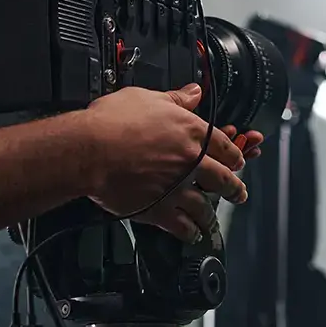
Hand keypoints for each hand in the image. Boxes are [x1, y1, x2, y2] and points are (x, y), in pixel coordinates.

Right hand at [85, 84, 247, 226]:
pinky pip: (183, 226)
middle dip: (234, 190)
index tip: (238, 161)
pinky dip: (190, 232)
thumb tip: (195, 92)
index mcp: (192, 133)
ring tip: (211, 220)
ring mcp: (179, 188)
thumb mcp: (147, 99)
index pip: (226, 147)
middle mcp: (191, 162)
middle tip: (237, 194)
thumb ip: (177, 99)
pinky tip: (192, 234)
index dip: (235, 156)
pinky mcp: (161, 209)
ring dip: (210, 216)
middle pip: (224, 180)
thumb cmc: (111, 121)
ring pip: (205, 208)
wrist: (87, 150)